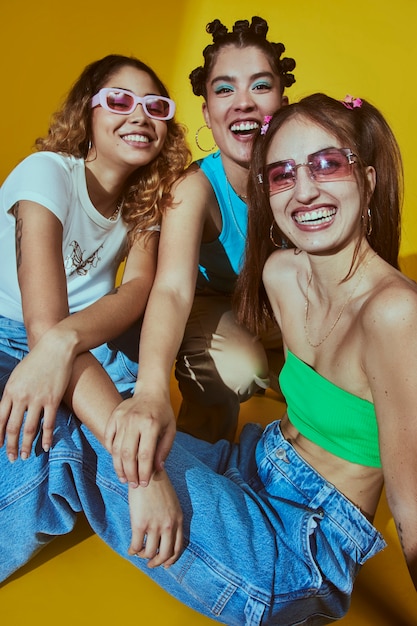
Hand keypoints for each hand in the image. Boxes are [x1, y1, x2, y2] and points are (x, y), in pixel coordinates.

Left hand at [0, 331, 73, 459]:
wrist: (56, 348)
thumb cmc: (37, 360)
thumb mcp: (18, 376)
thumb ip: (12, 393)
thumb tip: (8, 410)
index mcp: (10, 391)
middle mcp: (21, 396)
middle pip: (12, 427)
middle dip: (10, 445)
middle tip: (11, 458)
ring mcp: (38, 398)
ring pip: (29, 428)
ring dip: (26, 445)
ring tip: (25, 456)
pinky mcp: (53, 399)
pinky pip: (48, 423)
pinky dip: (46, 437)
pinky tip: (45, 446)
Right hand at [104, 383, 175, 487]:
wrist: (151, 392)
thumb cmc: (163, 413)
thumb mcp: (171, 430)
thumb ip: (164, 450)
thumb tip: (157, 470)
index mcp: (151, 425)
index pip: (145, 455)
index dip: (143, 472)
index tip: (144, 483)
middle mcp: (135, 421)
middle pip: (128, 454)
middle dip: (130, 473)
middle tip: (133, 484)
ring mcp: (122, 418)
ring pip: (116, 449)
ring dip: (119, 467)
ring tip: (124, 478)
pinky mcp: (114, 416)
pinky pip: (109, 438)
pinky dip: (111, 452)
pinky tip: (117, 461)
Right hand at [128, 469, 182, 567]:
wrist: (148, 472)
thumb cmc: (158, 484)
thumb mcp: (172, 502)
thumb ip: (171, 517)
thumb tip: (165, 531)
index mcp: (178, 520)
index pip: (178, 547)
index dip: (171, 559)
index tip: (165, 564)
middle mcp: (168, 525)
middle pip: (165, 554)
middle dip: (157, 562)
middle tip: (150, 564)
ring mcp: (154, 526)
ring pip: (150, 553)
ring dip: (143, 556)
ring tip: (139, 553)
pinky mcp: (140, 524)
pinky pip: (136, 546)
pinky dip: (133, 551)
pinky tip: (130, 549)